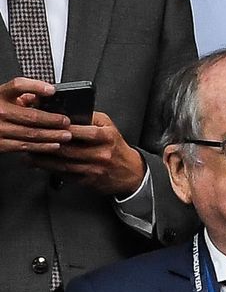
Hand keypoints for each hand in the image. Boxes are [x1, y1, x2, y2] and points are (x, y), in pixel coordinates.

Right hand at [0, 77, 72, 155]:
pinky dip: (42, 146)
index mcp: (1, 95)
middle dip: (52, 120)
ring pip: (31, 133)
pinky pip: (25, 146)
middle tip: (66, 122)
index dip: (36, 86)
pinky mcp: (1, 144)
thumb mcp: (5, 97)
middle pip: (31, 116)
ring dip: (52, 135)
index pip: (18, 85)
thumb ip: (23, 95)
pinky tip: (54, 145)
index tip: (52, 90)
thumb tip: (45, 94)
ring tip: (66, 135)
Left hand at [31, 111, 147, 196]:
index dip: (61, 128)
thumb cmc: (115, 146)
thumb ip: (89, 117)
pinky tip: (39, 164)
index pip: (81, 131)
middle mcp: (101, 153)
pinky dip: (50, 169)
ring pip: (63, 163)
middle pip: (68, 148)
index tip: (44, 123)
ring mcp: (95, 168)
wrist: (131, 172)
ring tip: (28, 152)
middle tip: (29, 138)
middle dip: (46, 143)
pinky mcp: (89, 180)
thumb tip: (65, 110)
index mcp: (106, 136)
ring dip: (43, 158)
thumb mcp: (109, 127)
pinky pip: (66, 174)